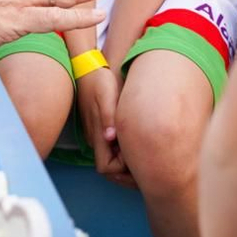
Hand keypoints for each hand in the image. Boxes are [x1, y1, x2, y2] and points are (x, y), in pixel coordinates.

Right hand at [77, 66, 133, 187]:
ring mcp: (97, 135)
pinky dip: (125, 149)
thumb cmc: (99, 80)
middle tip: (147, 157)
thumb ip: (108, 117)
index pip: (107, 168)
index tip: (135, 152)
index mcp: (97, 134)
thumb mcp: (106, 95)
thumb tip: (110, 137)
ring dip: (127, 159)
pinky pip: (113, 147)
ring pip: (112, 159)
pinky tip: (137, 136)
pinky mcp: (101, 128)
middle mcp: (95, 140)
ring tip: (145, 146)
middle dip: (128, 169)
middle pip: (111, 169)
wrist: (88, 66)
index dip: (122, 167)